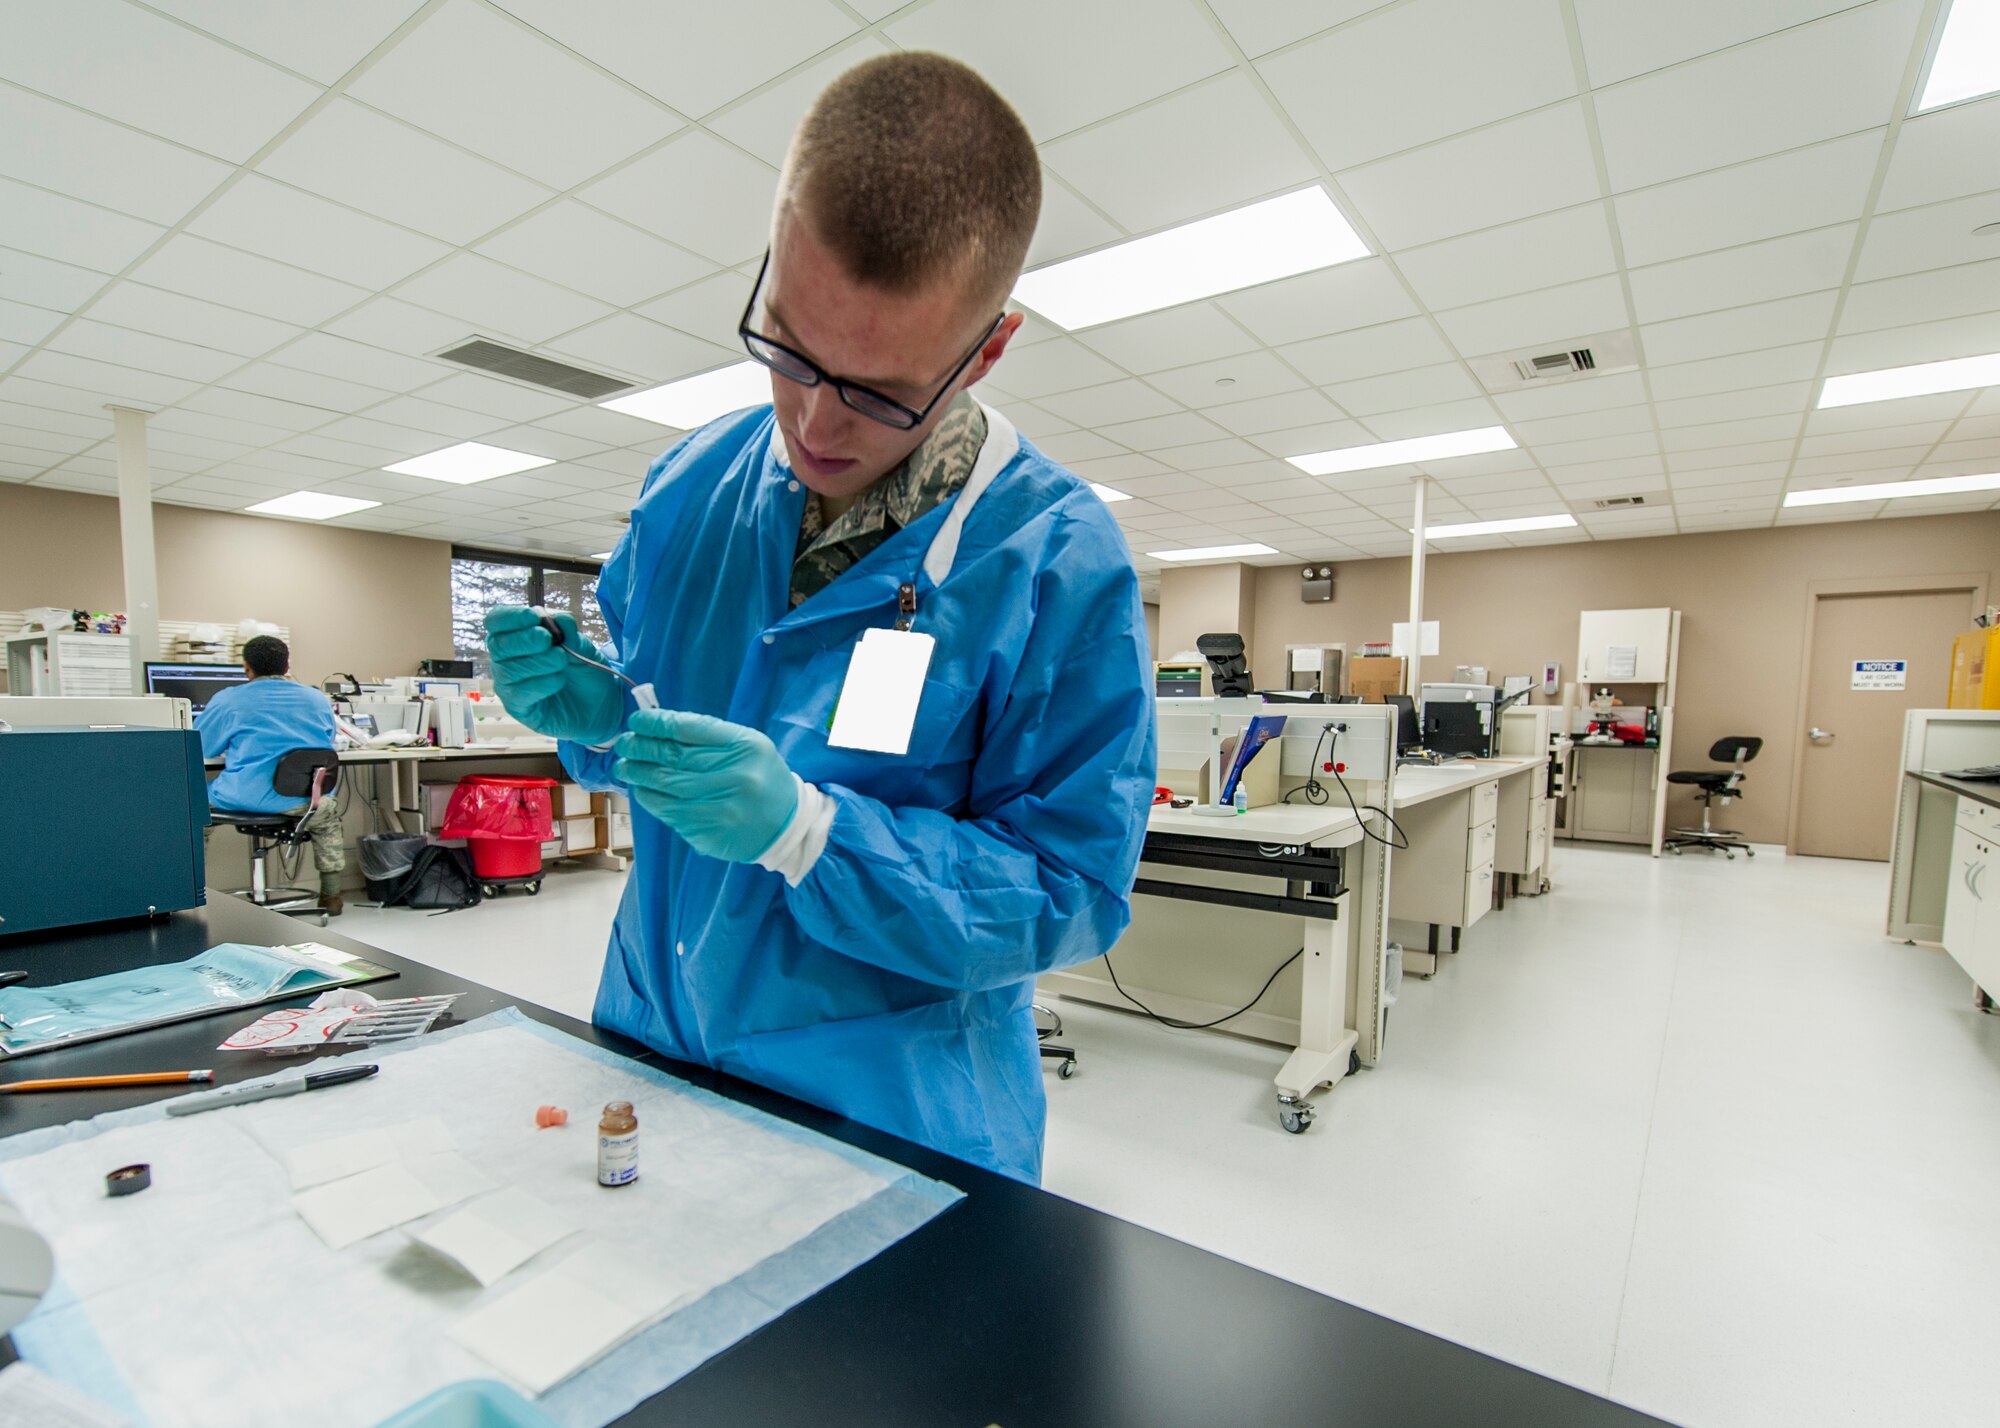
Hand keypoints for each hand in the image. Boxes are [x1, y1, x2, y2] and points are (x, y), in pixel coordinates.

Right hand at [483, 605, 624, 745]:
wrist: (598, 703)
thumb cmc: (581, 670)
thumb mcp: (581, 646)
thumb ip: (570, 633)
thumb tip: (560, 620)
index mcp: (515, 635)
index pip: (496, 621)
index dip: (511, 616)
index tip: (534, 617)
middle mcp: (506, 659)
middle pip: (498, 645)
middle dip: (524, 639)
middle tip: (547, 639)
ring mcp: (509, 684)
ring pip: (509, 670)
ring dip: (538, 662)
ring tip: (561, 660)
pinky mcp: (517, 706)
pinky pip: (519, 693)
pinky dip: (541, 684)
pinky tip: (558, 679)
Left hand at [613, 709, 799, 863]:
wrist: (784, 826)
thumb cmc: (759, 778)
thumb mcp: (747, 746)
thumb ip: (708, 735)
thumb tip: (660, 726)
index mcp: (745, 746)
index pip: (689, 728)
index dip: (657, 723)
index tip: (637, 721)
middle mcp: (735, 774)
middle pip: (674, 755)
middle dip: (641, 747)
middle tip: (625, 743)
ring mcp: (720, 805)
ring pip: (665, 784)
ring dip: (638, 773)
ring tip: (625, 766)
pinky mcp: (708, 830)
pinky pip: (667, 810)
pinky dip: (649, 798)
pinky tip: (642, 789)